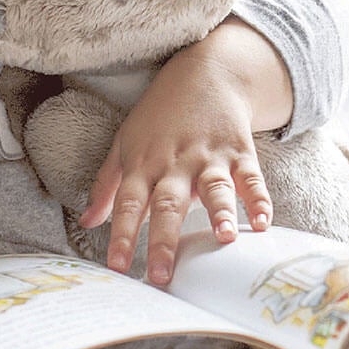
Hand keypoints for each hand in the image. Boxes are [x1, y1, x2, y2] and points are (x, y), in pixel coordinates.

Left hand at [80, 36, 275, 286]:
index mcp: (144, 164)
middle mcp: (176, 163)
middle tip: (161, 275)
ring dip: (219, 213)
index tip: (116, 267)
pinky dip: (258, 199)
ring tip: (223, 239)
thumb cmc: (160, 115)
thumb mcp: (126, 143)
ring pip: (213, 189)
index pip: (127, 203)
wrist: (207, 73)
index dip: (121, 234)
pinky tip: (263, 222)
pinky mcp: (240, 152)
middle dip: (163, 240)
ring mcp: (210, 157)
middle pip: (167, 204)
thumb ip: (107, 185)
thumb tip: (86, 222)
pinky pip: (251, 178)